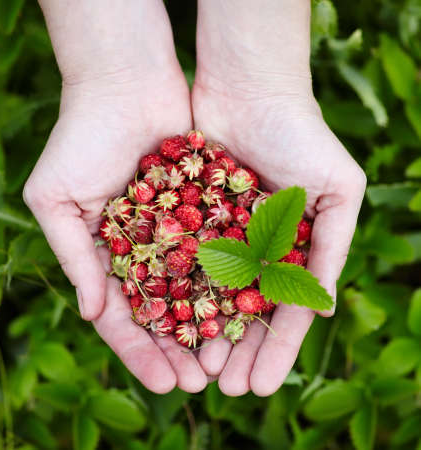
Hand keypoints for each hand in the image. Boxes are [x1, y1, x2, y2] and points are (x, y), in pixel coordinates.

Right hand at [24, 1, 206, 393]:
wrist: (125, 82)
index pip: (124, 315)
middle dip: (182, 348)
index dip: (142, 352)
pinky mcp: (209, 205)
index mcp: (107, 254)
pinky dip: (235, 276)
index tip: (165, 384)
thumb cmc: (80, 137)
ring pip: (199, 285)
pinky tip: (251, 307)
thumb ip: (73, 256)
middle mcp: (146, 247)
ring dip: (213, 322)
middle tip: (204, 384)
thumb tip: (91, 313)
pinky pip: (225, 246)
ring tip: (229, 359)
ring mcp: (179, 228)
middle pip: (166, 309)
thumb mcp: (57, 198)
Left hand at [192, 0, 365, 395]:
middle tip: (221, 388)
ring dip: (203, 332)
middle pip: (244, 311)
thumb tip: (323, 308)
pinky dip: (175, 291)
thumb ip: (331, 247)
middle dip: (236, 350)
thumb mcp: (336, 191)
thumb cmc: (301, 135)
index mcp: (292, 248)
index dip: (276, 349)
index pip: (285, 311)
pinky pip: (179, 260)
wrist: (250, 88)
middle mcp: (254, 248)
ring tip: (193, 370)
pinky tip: (167, 322)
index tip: (260, 385)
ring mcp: (219, 234)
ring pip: (208, 294)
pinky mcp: (186, 216)